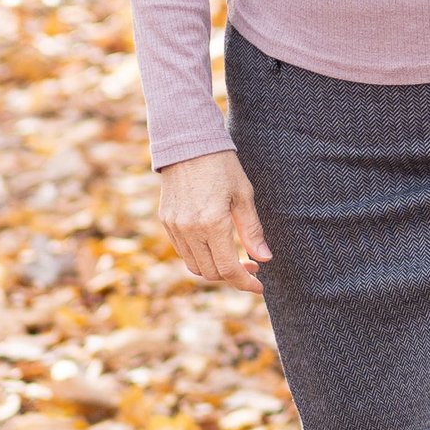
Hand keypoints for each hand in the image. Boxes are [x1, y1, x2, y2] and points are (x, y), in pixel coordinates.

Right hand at [157, 149, 270, 291]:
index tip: (259, 286)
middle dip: (233, 276)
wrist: (188, 144)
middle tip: (252, 266)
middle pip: (210, 272)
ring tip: (235, 258)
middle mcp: (189, 229)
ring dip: (215, 269)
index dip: (245, 282)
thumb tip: (264, 259)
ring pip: (194, 266)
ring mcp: (174, 226)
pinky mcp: (166, 221)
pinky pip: (183, 251)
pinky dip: (200, 256)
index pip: (228, 268)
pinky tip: (215, 246)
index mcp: (212, 223)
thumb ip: (252, 230)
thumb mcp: (244, 196)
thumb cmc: (222, 166)